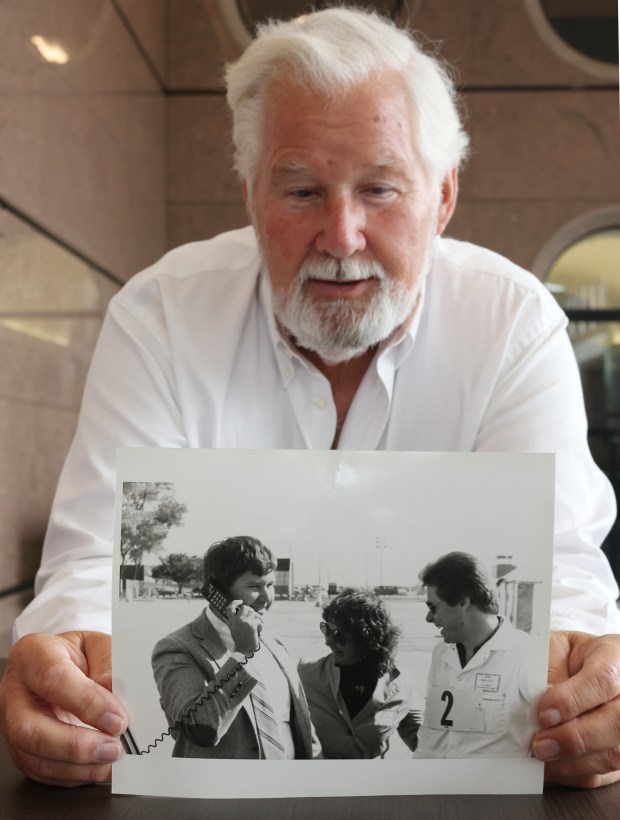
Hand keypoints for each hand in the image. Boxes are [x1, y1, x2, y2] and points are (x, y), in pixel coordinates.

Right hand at [0, 631, 127, 786]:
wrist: (59, 663)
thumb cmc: (76, 654)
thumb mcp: (96, 644)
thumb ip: (108, 664)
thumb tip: (116, 693)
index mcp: (34, 655)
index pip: (54, 680)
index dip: (87, 703)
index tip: (117, 719)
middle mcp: (15, 692)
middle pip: (30, 728)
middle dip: (76, 746)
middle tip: (113, 748)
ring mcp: (12, 723)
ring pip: (35, 757)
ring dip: (78, 766)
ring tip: (111, 761)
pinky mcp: (20, 748)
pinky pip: (42, 771)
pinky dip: (74, 775)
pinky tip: (98, 768)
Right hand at [226, 600, 262, 654]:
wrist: (244, 649)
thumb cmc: (240, 639)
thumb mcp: (233, 628)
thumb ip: (234, 619)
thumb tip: (239, 610)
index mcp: (231, 621)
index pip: (230, 607)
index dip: (235, 602)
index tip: (240, 601)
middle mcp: (237, 620)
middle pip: (245, 607)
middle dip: (250, 611)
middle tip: (252, 617)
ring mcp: (245, 622)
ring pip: (253, 613)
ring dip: (257, 618)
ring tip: (257, 625)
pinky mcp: (252, 626)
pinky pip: (259, 620)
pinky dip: (260, 625)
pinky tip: (259, 630)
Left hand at [531, 630, 619, 787]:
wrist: (586, 664)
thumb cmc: (570, 655)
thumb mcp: (556, 648)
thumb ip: (547, 669)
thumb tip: (532, 703)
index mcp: (615, 656)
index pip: (603, 680)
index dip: (573, 699)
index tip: (544, 712)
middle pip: (616, 723)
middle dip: (573, 738)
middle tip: (539, 743)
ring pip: (612, 754)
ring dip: (571, 761)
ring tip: (540, 755)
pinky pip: (602, 774)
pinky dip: (572, 772)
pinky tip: (550, 765)